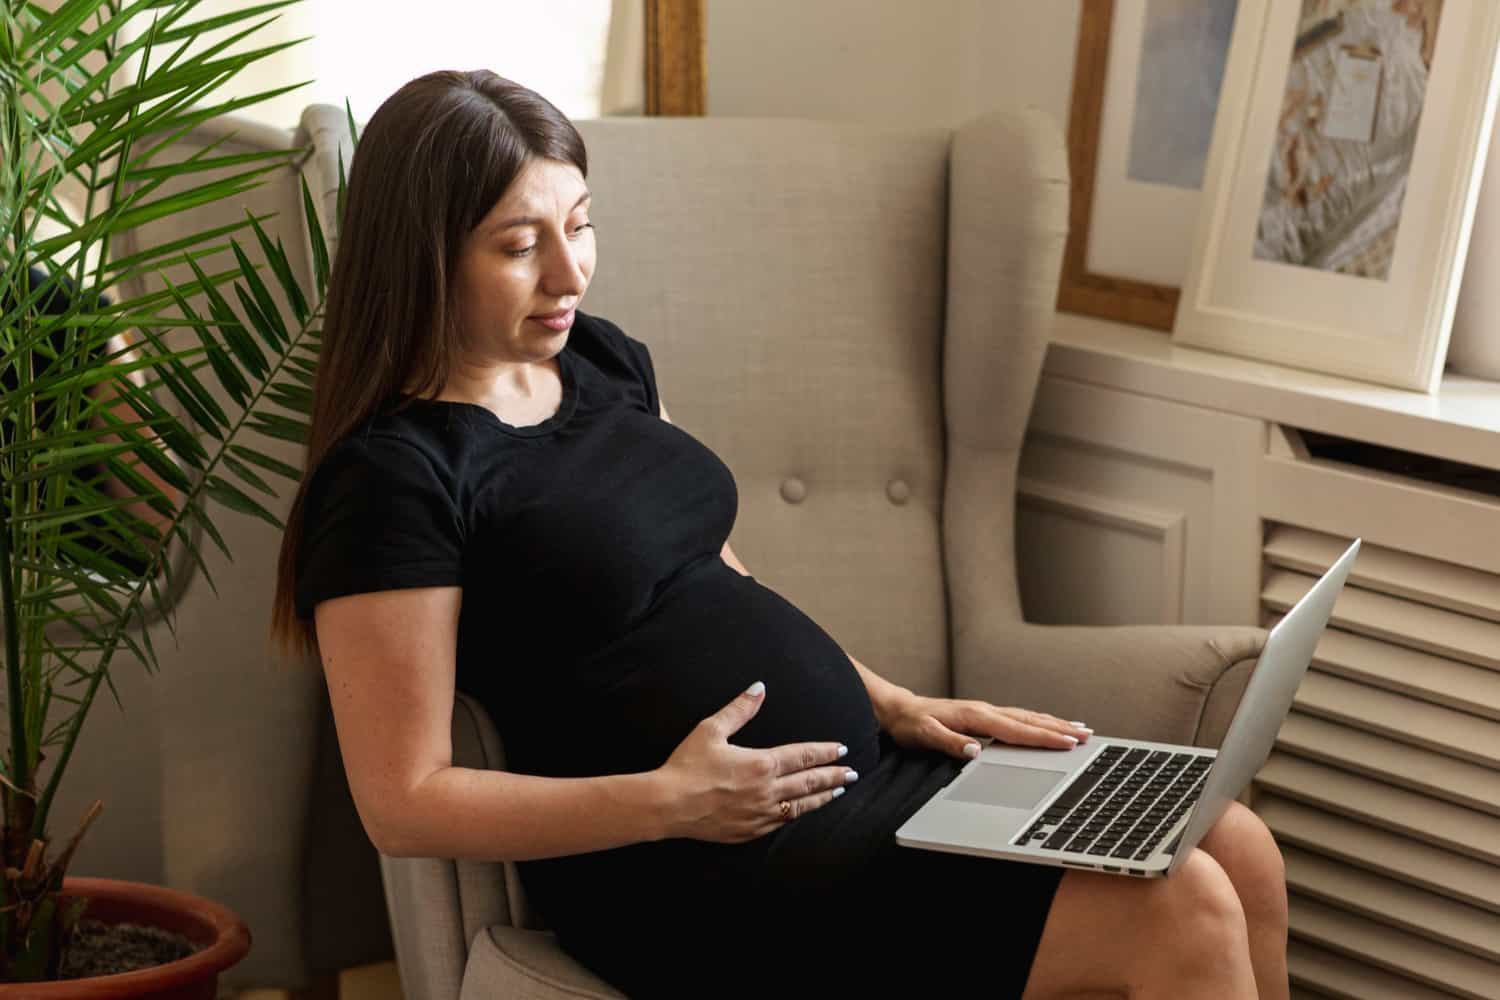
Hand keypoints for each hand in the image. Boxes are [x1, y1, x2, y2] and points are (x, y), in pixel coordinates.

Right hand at [656, 682, 856, 843]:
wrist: (668, 805)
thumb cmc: (687, 765)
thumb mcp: (711, 729)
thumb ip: (739, 708)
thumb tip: (759, 687)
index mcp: (761, 763)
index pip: (803, 756)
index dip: (825, 752)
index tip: (841, 749)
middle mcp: (767, 791)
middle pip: (809, 782)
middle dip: (833, 776)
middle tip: (852, 774)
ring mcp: (760, 814)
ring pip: (800, 805)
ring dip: (821, 797)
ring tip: (837, 792)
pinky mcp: (749, 830)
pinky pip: (782, 822)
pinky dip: (798, 814)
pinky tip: (802, 811)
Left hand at [881, 692, 1091, 760]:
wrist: (899, 711)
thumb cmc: (911, 725)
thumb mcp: (926, 735)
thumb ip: (951, 743)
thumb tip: (976, 751)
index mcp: (976, 716)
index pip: (1016, 730)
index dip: (1043, 737)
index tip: (1068, 742)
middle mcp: (985, 711)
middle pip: (1029, 720)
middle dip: (1059, 728)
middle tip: (1087, 736)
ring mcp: (986, 711)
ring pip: (1027, 717)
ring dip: (1054, 723)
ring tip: (1080, 729)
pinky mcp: (984, 715)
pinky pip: (1018, 718)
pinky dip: (1038, 721)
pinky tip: (1048, 725)